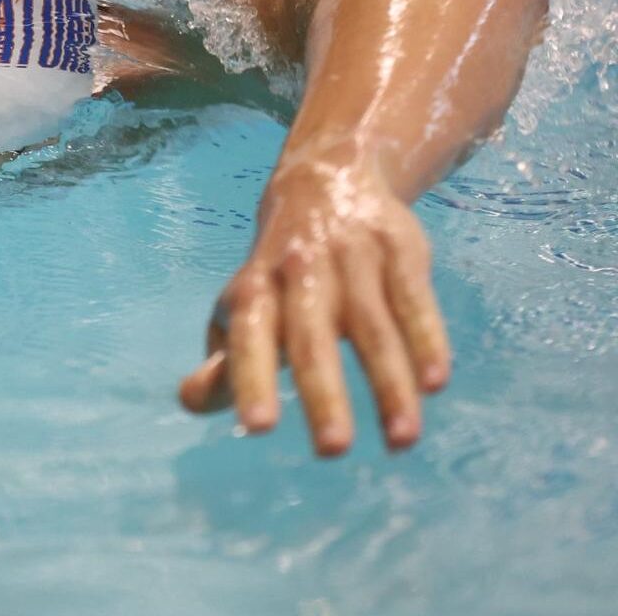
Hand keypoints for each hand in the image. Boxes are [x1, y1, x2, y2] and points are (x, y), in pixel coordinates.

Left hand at [178, 144, 450, 455]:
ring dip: (389, 386)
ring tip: (401, 440)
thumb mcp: (244, 304)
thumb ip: (225, 359)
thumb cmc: (279, 267)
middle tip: (332, 450)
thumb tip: (190, 401)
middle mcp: (300, 271)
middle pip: (311, 338)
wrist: (326, 174)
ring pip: (372, 327)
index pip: (249, 337)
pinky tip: (434, 383)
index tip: (257, 428)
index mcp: (255, 287)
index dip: (249, 379)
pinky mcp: (400, 249)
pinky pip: (414, 300)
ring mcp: (352, 258)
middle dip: (323, 395)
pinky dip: (426, 340)